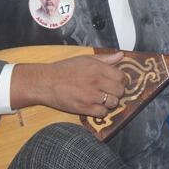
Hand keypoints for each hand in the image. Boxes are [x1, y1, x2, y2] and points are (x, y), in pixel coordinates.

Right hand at [10, 52, 126, 117]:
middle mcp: (97, 81)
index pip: (121, 76)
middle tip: (110, 91)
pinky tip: (95, 106)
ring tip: (103, 99)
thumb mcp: (85, 59)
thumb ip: (105, 58)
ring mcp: (91, 96)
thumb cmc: (64, 69)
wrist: (46, 82)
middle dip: (117, 92)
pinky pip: (102, 113)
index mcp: (98, 68)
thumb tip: (121, 56)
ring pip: (113, 103)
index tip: (116, 82)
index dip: (121, 80)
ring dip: (110, 102)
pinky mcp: (84, 108)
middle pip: (120, 91)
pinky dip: (101, 112)